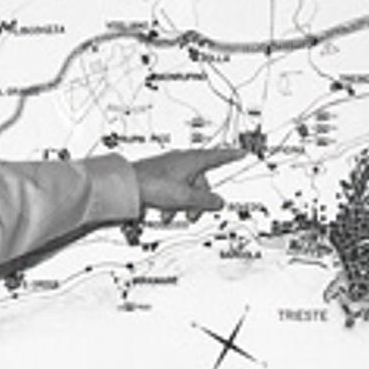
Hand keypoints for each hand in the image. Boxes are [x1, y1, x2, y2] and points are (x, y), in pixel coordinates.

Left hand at [130, 147, 244, 219]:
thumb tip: (218, 202)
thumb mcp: (185, 197)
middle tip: (194, 214)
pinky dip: (172, 201)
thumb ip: (205, 201)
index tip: (241, 153)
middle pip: (201, 180)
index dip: (231, 156)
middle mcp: (182, 161)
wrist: (127, 186)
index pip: (218, 157)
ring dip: (183, 203)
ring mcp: (170, 168)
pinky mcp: (159, 176)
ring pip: (187, 187)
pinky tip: (165, 212)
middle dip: (199, 199)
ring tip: (175, 215)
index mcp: (193, 160)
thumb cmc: (153, 184)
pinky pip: (173, 189)